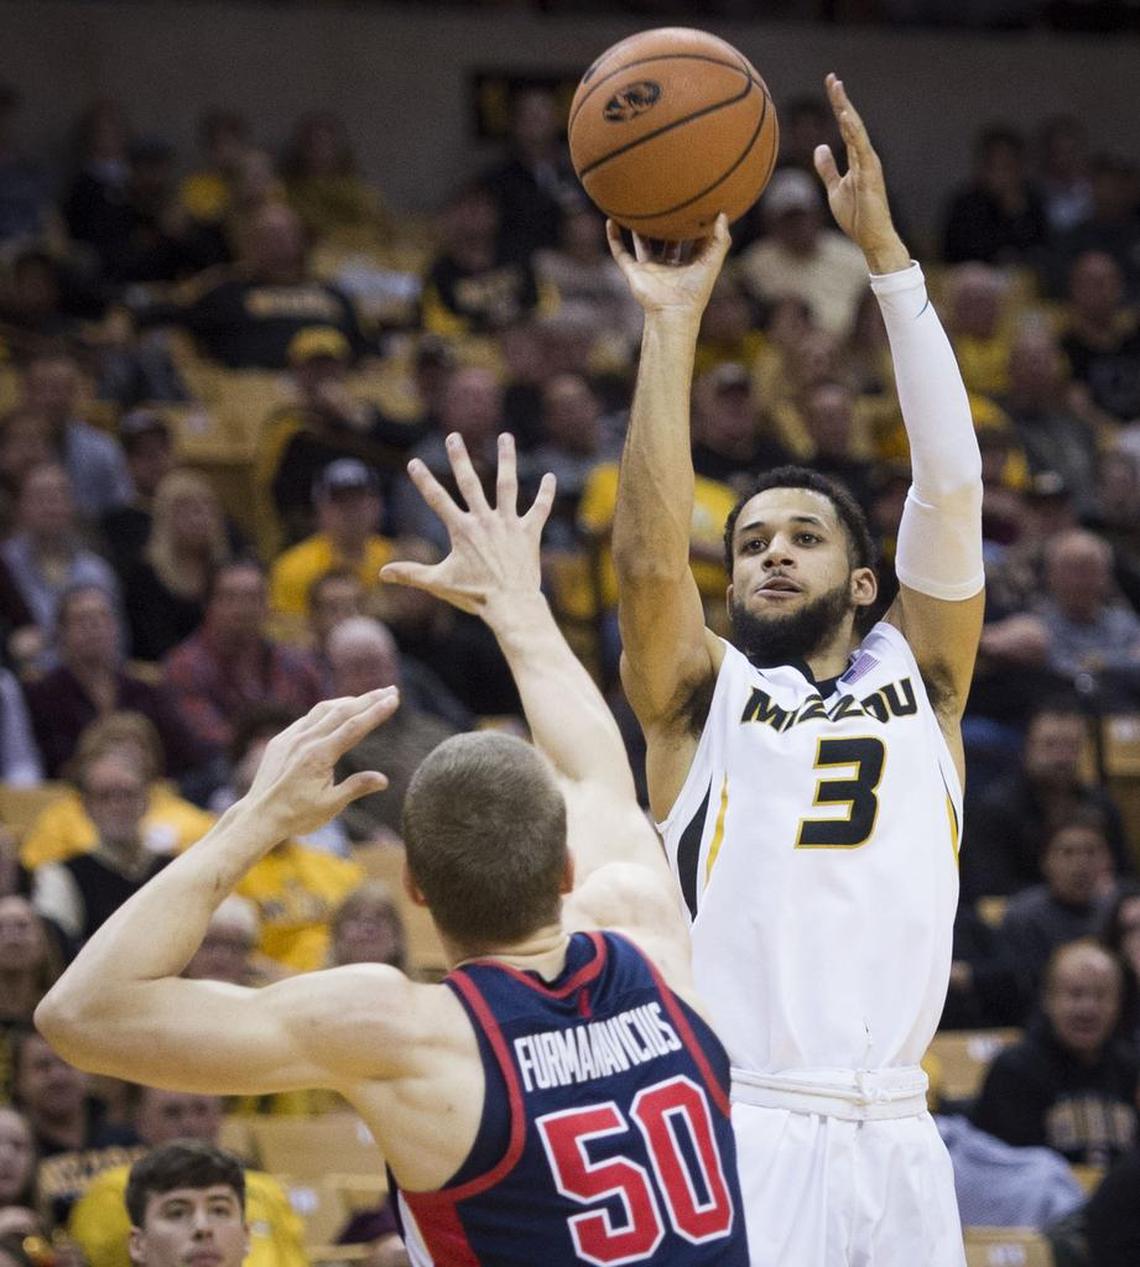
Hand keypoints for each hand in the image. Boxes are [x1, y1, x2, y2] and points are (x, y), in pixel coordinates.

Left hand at [244, 689, 397, 837]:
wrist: (258, 817)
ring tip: (366, 698)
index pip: (354, 727)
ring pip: (323, 710)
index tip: (394, 699)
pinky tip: (334, 712)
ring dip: (347, 701)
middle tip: (391, 690)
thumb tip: (383, 779)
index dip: (376, 712)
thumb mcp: (330, 806)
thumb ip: (356, 788)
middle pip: (342, 711)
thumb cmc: (296, 816)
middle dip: (369, 699)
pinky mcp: (280, 741)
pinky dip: (325, 711)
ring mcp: (291, 738)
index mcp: (319, 756)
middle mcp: (305, 741)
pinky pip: (306, 719)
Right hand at [380, 432, 554, 621]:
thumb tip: (382, 573)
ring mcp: (508, 524)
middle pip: (470, 483)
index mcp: (462, 530)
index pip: (437, 500)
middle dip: (460, 458)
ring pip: (507, 485)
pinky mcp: (529, 533)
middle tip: (453, 436)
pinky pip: (539, 509)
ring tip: (506, 437)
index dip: (424, 480)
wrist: (511, 604)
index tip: (414, 462)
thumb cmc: (475, 596)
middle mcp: (484, 521)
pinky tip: (550, 476)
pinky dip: (546, 493)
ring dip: (506, 460)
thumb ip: (411, 574)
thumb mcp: (439, 583)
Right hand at [606, 214, 730, 319]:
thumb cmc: (695, 292)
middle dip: (666, 223)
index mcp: (688, 263)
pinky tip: (610, 221)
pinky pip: (620, 253)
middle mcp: (668, 265)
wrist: (672, 313)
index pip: (691, 239)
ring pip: (642, 243)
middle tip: (665, 198)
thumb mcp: (712, 263)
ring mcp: (649, 268)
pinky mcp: (634, 272)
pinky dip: (614, 238)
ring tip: (636, 206)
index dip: (693, 224)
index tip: (695, 203)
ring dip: (638, 228)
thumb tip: (722, 214)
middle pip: (666, 239)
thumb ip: (720, 240)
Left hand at [812, 74, 907, 271]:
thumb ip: (827, 168)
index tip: (831, 84)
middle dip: (841, 100)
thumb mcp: (834, 188)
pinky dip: (853, 133)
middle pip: (851, 122)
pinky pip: (860, 149)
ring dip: (846, 109)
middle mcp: (865, 155)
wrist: (871, 237)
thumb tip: (820, 147)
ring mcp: (869, 163)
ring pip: (856, 130)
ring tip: (837, 89)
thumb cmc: (856, 215)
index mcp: (857, 157)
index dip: (838, 105)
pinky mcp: (870, 174)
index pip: (846, 126)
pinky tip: (844, 117)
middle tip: (832, 78)